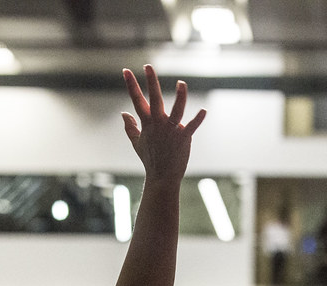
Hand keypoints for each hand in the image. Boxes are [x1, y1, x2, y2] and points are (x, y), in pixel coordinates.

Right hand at [122, 64, 205, 182]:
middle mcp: (158, 124)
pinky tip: (203, 111)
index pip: (137, 100)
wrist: (162, 177)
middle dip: (151, 82)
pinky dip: (197, 119)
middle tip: (148, 66)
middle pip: (154, 99)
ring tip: (181, 83)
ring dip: (180, 96)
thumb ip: (130, 127)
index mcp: (147, 123)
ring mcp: (171, 131)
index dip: (131, 85)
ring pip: (176, 110)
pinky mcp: (183, 138)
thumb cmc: (150, 159)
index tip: (126, 71)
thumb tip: (123, 113)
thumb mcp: (136, 142)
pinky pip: (191, 126)